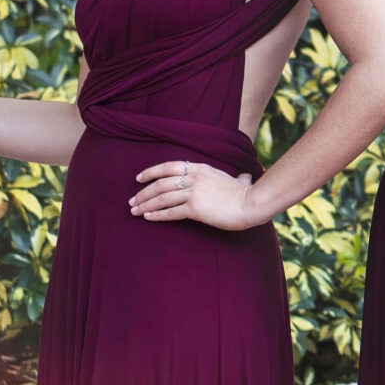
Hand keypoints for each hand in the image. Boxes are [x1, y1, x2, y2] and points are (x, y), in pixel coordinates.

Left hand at [129, 159, 262, 228]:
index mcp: (201, 168)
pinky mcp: (195, 208)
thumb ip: (237, 177)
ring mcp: (194, 192)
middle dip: (143, 192)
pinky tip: (147, 217)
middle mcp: (194, 178)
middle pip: (160, 183)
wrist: (251, 203)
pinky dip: (157, 215)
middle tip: (132, 200)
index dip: (151, 172)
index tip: (138, 178)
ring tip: (134, 211)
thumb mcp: (238, 179)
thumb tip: (245, 176)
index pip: (169, 166)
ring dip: (145, 204)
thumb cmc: (247, 194)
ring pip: (162, 197)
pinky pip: (170, 212)